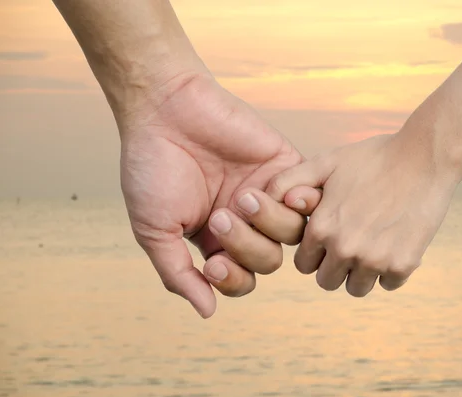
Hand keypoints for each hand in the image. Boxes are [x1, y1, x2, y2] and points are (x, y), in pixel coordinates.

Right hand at [118, 73, 306, 317]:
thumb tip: (207, 312)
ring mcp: (266, 194)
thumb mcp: (155, 229)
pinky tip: (279, 193)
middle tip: (220, 218)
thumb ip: (178, 274)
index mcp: (216, 238)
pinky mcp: (284, 167)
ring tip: (244, 197)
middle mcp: (245, 221)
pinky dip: (300, 202)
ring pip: (292, 234)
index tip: (213, 265)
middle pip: (269, 260)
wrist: (165, 109)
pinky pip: (308, 199)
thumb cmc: (153, 168)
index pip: (241, 279)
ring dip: (269, 224)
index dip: (233, 281)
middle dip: (247, 247)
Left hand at [266, 128, 461, 296]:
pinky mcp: (403, 264)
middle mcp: (344, 248)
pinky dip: (389, 270)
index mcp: (322, 228)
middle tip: (349, 243)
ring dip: (361, 273)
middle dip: (334, 266)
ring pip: (356, 288)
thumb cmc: (372, 157)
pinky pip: (387, 284)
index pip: (304, 265)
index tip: (329, 237)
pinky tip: (393, 243)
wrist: (424, 157)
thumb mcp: (326, 162)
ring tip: (371, 245)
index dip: (315, 251)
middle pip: (327, 282)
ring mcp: (375, 259)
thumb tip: (260, 200)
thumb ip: (289, 181)